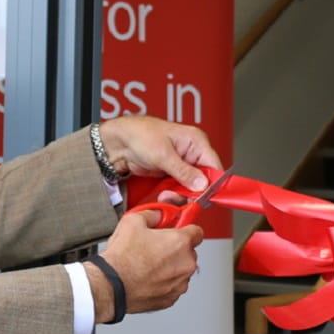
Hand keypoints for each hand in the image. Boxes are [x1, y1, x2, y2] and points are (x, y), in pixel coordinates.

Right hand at [83, 208, 202, 323]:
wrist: (111, 285)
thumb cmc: (122, 258)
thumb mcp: (133, 221)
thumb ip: (152, 214)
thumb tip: (156, 215)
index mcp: (180, 242)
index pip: (197, 231)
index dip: (186, 228)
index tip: (180, 229)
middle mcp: (186, 264)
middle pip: (189, 251)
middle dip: (175, 248)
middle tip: (156, 246)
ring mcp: (180, 283)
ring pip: (181, 270)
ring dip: (170, 266)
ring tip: (148, 264)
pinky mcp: (171, 298)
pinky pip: (173, 286)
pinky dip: (164, 282)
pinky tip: (147, 277)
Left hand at [97, 115, 221, 192]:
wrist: (119, 142)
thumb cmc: (139, 135)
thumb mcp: (163, 155)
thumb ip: (184, 171)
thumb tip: (202, 184)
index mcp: (196, 141)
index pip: (214, 166)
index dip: (212, 184)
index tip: (204, 197)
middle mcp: (192, 152)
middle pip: (205, 180)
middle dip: (192, 192)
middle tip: (181, 198)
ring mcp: (183, 164)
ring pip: (192, 187)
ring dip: (181, 195)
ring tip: (167, 195)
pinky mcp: (173, 173)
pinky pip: (180, 188)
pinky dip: (173, 194)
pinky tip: (164, 195)